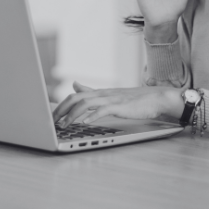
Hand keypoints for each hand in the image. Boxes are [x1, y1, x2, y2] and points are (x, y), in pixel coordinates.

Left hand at [52, 82, 183, 127]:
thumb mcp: (111, 95)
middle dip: (61, 109)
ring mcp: (112, 99)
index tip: (51, 116)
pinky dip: (92, 115)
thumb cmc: (136, 100)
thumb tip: (74, 84)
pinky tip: (84, 122)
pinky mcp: (120, 106)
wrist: (157, 98)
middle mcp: (103, 93)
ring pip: (86, 103)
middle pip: (76, 98)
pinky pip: (103, 109)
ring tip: (63, 125)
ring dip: (72, 114)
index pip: (75, 95)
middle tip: (51, 122)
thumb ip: (92, 91)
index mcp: (100, 92)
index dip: (61, 105)